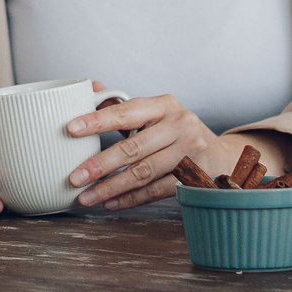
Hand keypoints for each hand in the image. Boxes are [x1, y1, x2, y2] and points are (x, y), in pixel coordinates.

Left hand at [65, 87, 222, 209]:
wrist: (221, 156)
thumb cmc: (177, 132)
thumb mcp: (156, 113)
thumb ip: (123, 105)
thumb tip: (90, 88)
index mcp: (165, 105)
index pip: (126, 111)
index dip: (97, 121)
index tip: (71, 129)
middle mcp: (180, 126)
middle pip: (133, 148)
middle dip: (99, 165)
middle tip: (74, 177)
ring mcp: (189, 153)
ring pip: (142, 173)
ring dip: (110, 188)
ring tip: (86, 196)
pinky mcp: (193, 178)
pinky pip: (154, 191)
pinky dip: (129, 199)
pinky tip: (110, 203)